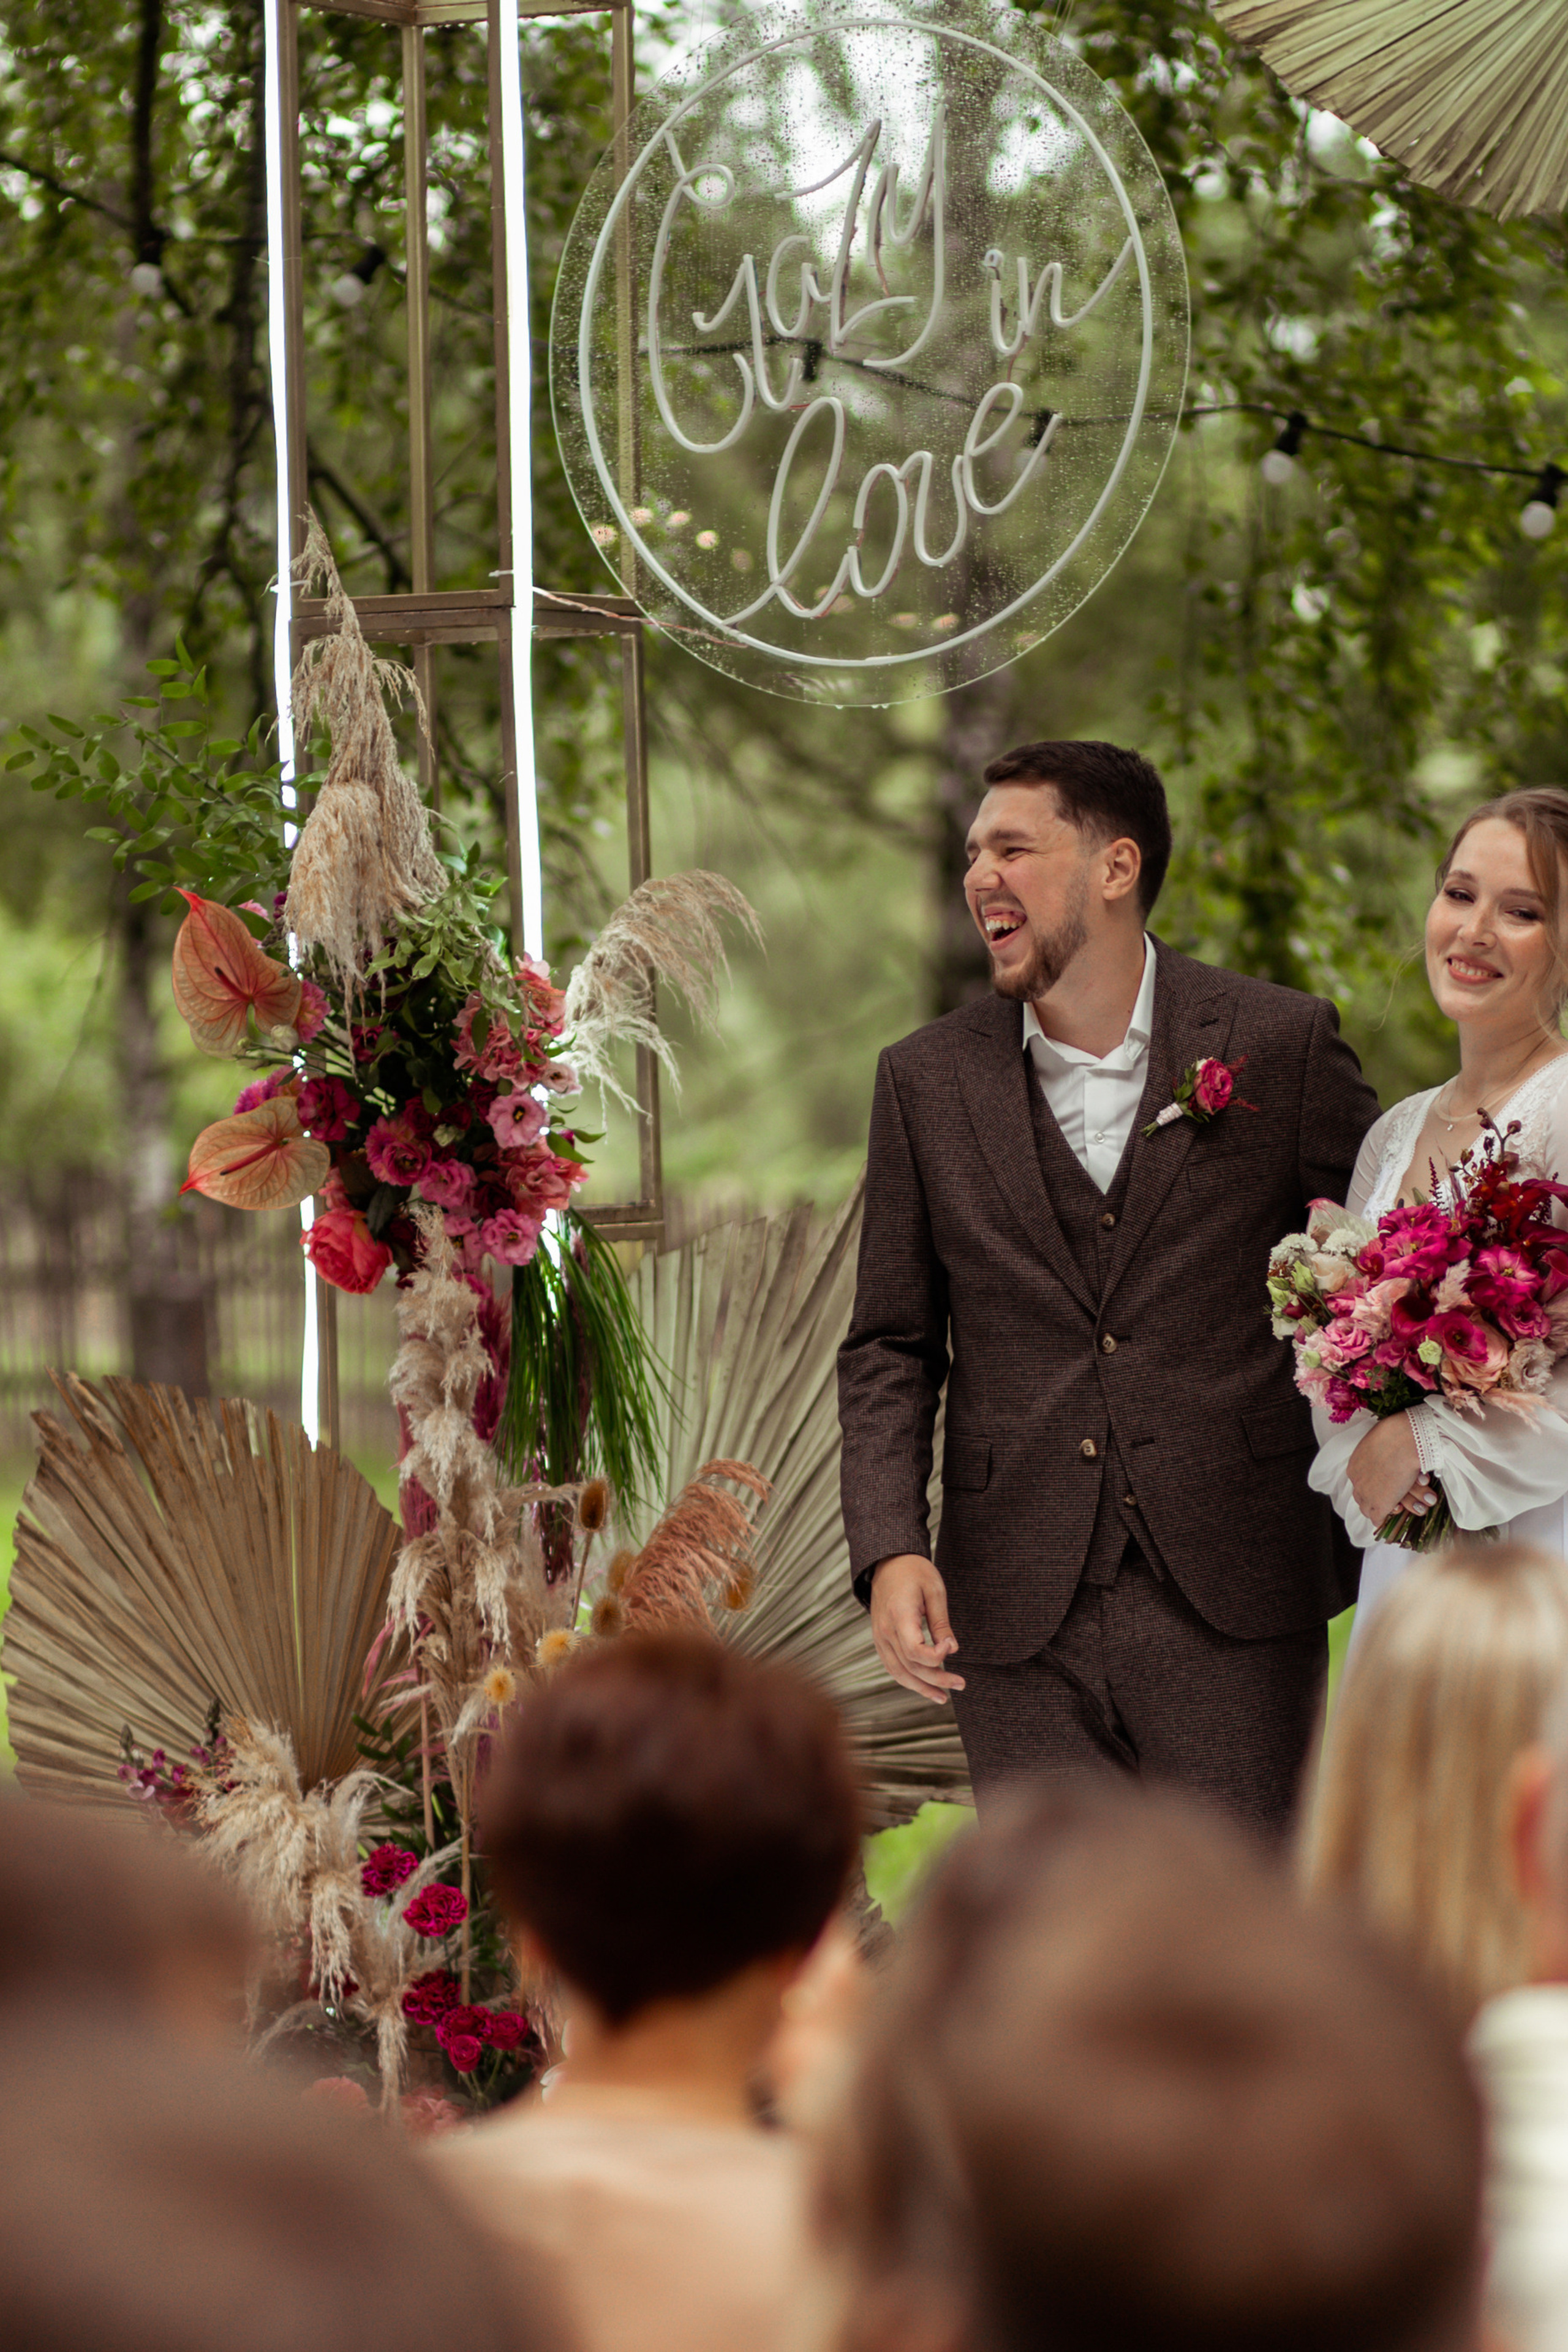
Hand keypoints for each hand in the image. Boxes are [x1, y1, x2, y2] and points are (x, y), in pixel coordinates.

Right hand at [869, 1554, 963, 1705]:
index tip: (951, 1648)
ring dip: (922, 1687)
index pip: (915, 1650)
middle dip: (937, 1679)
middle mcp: (885, 1630)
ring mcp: (880, 1637)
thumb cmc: (914, 1571)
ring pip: (899, 1672)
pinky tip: (924, 1686)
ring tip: (943, 1697)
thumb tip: (952, 1649)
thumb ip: (941, 1623)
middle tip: (961, 1683)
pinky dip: (908, 1680)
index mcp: (899, 1615)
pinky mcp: (880, 1639)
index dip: (936, 1657)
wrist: (889, 1562)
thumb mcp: (934, 1590)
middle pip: (911, 1666)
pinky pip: (892, 1666)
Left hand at [1347, 1413, 1435, 1527]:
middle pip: (1360, 1497)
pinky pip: (1377, 1518)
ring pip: (1367, 1509)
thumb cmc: (1397, 1435)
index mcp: (1354, 1465)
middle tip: (1390, 1497)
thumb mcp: (1381, 1441)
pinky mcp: (1379, 1505)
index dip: (1370, 1486)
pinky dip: (1384, 1518)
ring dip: (1382, 1508)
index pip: (1359, 1482)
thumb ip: (1379, 1450)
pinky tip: (1395, 1511)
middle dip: (1373, 1499)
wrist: (1404, 1440)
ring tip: (1398, 1505)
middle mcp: (1357, 1480)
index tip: (1383, 1485)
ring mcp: (1366, 1494)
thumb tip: (1385, 1450)